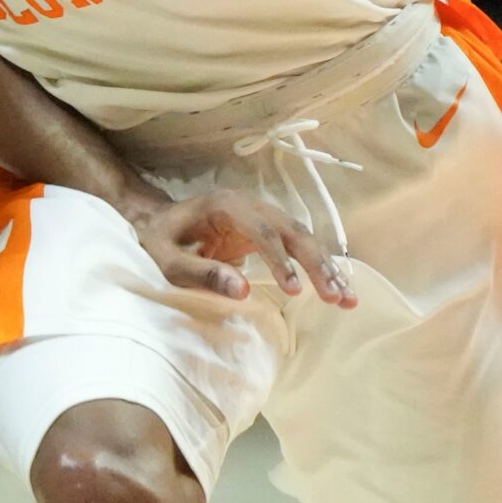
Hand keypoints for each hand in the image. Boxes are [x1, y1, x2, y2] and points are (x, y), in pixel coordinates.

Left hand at [133, 191, 356, 307]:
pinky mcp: (265, 230)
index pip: (261, 231)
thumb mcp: (167, 260)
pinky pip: (297, 245)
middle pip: (291, 231)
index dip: (280, 259)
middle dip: (316, 264)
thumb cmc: (158, 240)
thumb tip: (242, 290)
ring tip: (346, 298)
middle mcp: (249, 204)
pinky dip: (317, 265)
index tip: (294, 290)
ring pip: (301, 237)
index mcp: (225, 206)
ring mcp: (260, 215)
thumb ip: (201, 273)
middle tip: (335, 297)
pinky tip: (336, 286)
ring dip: (325, 266)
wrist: (155, 221)